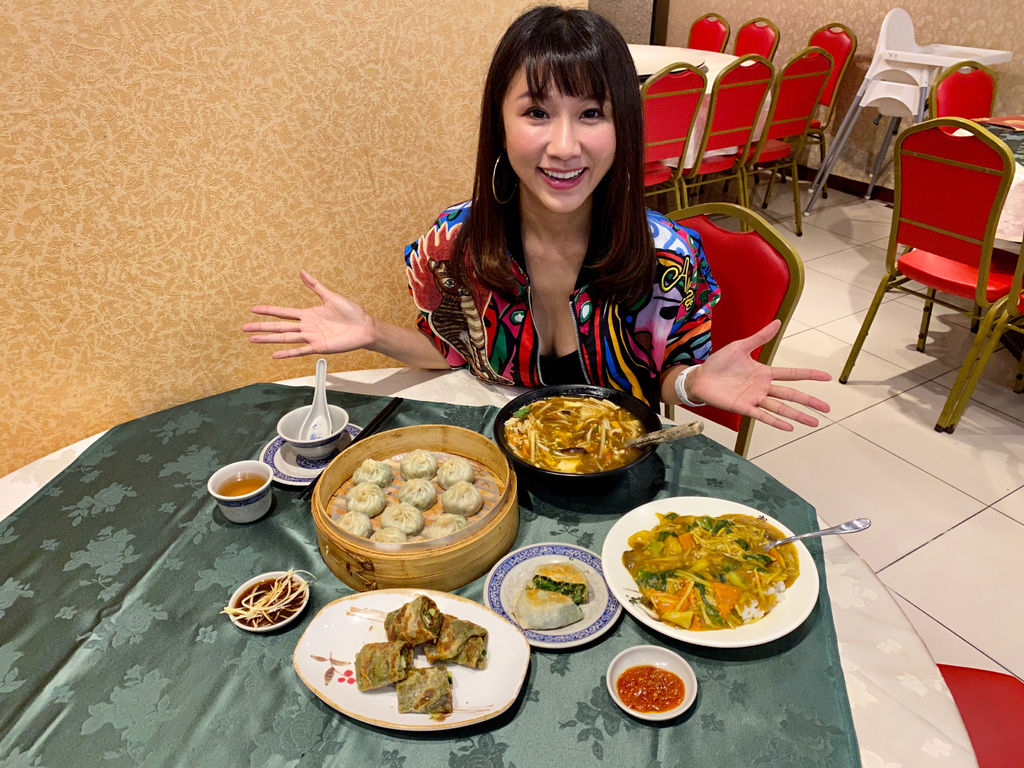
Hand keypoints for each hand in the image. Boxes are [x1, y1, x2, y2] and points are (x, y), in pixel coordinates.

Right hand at [243, 270, 375, 358]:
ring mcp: (311, 337)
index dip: (268, 311)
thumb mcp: (331, 296)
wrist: (365, 327)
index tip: (253, 310)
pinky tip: (275, 354)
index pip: (282, 313)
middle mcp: (306, 326)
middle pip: (279, 327)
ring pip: (285, 338)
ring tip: (253, 340)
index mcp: (308, 314)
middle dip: (261, 327)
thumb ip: (315, 285)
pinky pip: (300, 350)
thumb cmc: (351, 312)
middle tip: (245, 328)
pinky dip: (287, 352)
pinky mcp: (318, 347)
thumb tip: (302, 272)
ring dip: (269, 340)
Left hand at [687, 319, 830, 430]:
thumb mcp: (740, 346)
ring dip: (798, 415)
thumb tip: (778, 322)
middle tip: (827, 408)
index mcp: (764, 373)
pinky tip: (789, 428)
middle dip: (810, 401)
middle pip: (791, 394)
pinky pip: (762, 416)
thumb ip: (760, 337)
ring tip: (814, 423)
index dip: (809, 375)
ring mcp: (754, 398)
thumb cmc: (719, 363)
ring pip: (781, 407)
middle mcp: (763, 387)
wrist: (700, 377)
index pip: (792, 374)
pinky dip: (776, 421)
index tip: (826, 377)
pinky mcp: (743, 407)